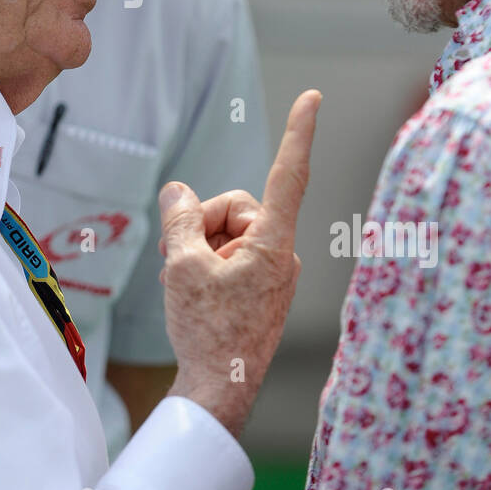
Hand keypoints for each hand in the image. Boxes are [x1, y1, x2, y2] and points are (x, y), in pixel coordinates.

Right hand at [158, 90, 320, 439]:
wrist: (218, 392)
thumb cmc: (206, 331)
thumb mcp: (181, 264)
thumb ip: (179, 218)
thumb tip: (177, 192)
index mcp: (273, 242)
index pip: (287, 174)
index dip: (297, 132)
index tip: (313, 97)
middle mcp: (282, 254)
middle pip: (235, 208)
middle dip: (202, 225)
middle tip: (177, 260)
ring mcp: (273, 273)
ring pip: (228, 233)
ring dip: (200, 249)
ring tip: (184, 285)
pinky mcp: (263, 290)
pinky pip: (230, 257)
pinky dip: (207, 266)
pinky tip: (192, 294)